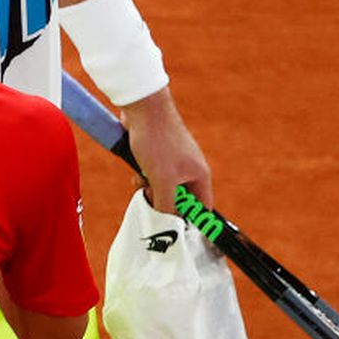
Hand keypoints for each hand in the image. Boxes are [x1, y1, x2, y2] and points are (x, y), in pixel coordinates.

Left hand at [119, 86, 212, 215]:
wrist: (143, 108)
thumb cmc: (158, 142)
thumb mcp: (162, 181)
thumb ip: (167, 205)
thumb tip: (167, 225)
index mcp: (200, 176)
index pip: (202, 208)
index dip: (190, 221)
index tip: (175, 230)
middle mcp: (190, 169)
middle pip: (180, 200)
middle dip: (164, 203)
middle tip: (151, 201)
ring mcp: (175, 162)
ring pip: (164, 188)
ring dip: (151, 190)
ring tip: (141, 183)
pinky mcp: (159, 155)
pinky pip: (154, 175)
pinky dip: (144, 178)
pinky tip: (136, 174)